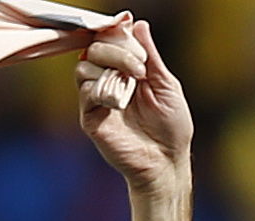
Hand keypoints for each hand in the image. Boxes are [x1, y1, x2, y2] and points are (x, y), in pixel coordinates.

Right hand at [79, 18, 192, 196]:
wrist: (167, 162)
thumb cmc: (172, 127)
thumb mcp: (167, 84)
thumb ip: (151, 56)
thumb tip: (138, 24)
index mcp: (125, 72)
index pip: (108, 41)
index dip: (115, 33)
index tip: (127, 27)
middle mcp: (108, 82)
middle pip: (93, 49)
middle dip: (116, 50)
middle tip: (140, 67)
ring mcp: (97, 100)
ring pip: (83, 67)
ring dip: (109, 68)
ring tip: (134, 83)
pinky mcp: (91, 118)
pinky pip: (85, 93)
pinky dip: (101, 89)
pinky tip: (120, 100)